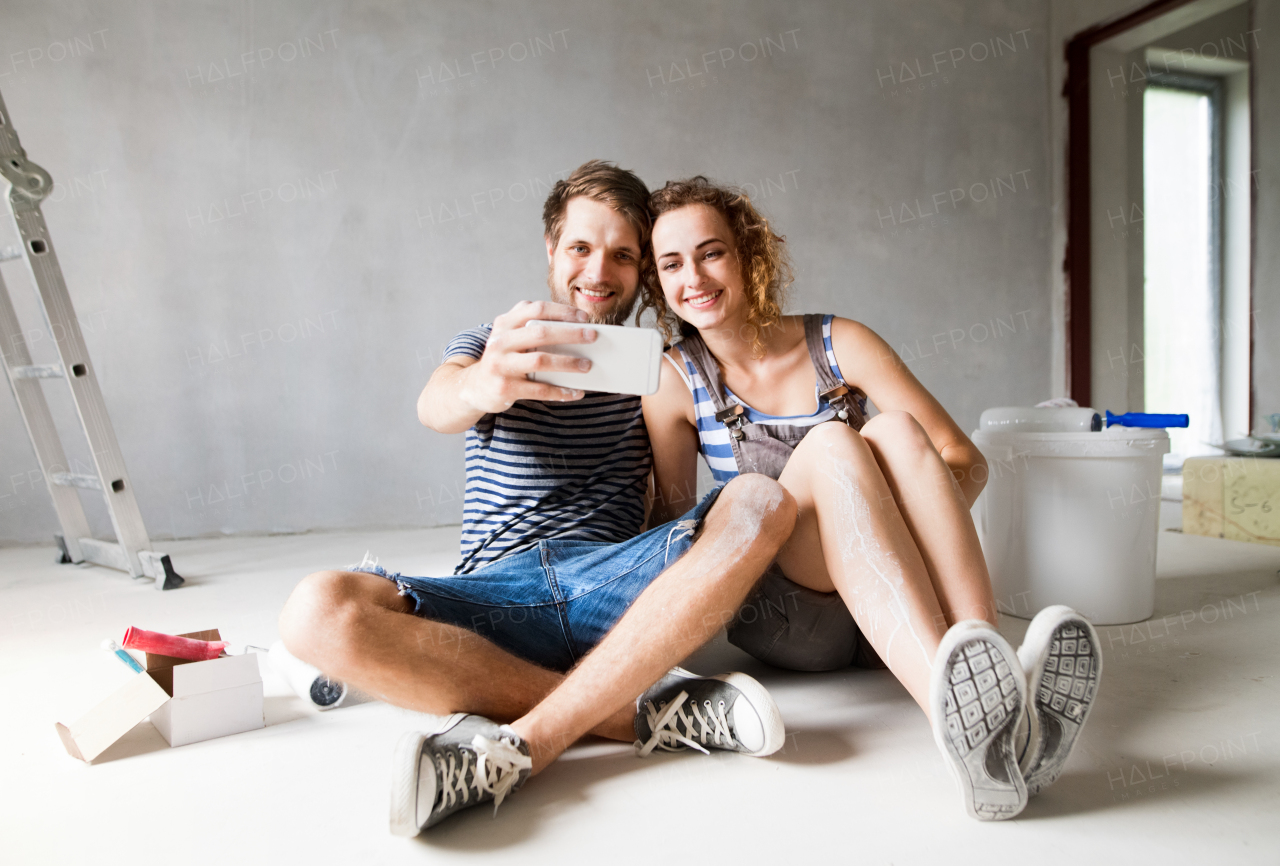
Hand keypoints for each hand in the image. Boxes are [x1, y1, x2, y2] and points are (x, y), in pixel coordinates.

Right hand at [458, 300, 598, 413]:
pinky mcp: (505, 388)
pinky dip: (560, 391)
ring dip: (568, 363)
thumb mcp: (511, 336)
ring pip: (541, 361)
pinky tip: (576, 392)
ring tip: (587, 365)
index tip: (585, 317)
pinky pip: (539, 389)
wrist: (474, 386)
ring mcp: (500, 365)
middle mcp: (500, 341)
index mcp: (505, 323)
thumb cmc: (503, 358)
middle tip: (593, 337)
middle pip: (541, 333)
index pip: (536, 309)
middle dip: (571, 334)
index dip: (562, 311)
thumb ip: (533, 328)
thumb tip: (577, 331)